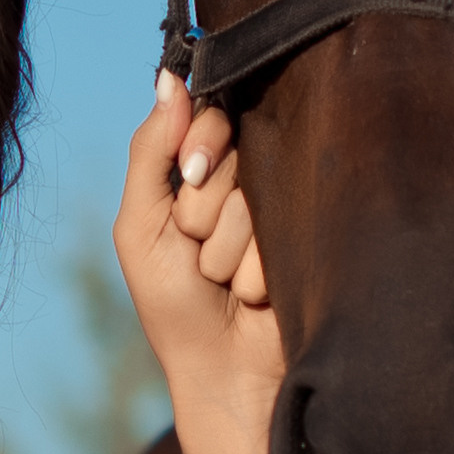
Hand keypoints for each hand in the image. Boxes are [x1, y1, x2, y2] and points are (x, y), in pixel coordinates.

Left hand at [113, 75, 284, 453]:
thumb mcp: (140, 226)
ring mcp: (285, 212)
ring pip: (255, 196)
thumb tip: (170, 76)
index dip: (202, 146)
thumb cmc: (174, 306)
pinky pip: (279, 233)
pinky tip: (256, 298)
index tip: (189, 180)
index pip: (212, 114)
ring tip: (226, 283)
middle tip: (200, 252)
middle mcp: (249, 184)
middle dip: (206, 208)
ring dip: (229, 250)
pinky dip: (255, 272)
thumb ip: (150, 150)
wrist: (224, 377)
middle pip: (236, 150)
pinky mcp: (313, 242)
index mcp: (204, 170)